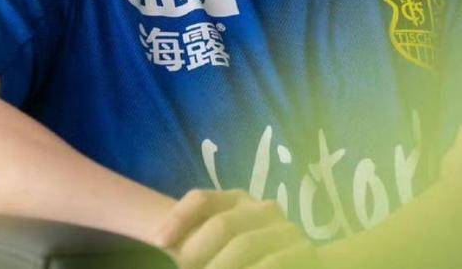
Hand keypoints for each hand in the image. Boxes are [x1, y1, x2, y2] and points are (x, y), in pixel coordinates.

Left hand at [150, 188, 318, 268]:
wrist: (287, 261)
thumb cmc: (238, 258)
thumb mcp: (214, 246)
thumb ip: (191, 239)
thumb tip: (159, 238)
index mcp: (237, 200)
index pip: (202, 199)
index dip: (177, 217)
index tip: (158, 241)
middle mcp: (262, 208)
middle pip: (221, 224)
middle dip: (197, 252)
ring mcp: (285, 230)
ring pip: (243, 244)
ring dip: (220, 266)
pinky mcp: (304, 252)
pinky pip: (269, 263)